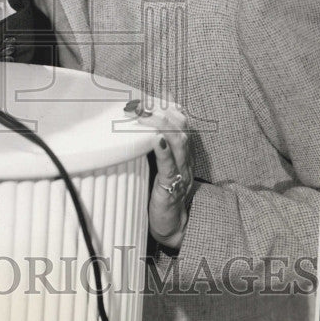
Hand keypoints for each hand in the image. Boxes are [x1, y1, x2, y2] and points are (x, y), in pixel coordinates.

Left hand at [125, 99, 192, 250]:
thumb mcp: (154, 166)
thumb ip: (149, 146)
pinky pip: (170, 166)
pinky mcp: (172, 187)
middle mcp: (184, 159)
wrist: (170, 226)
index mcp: (180, 153)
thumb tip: (136, 125)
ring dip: (162, 126)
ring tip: (147, 115)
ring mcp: (180, 173)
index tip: (154, 93)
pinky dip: (164, 151)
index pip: (179, 122)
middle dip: (163, 112)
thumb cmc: (159, 194)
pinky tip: (156, 140)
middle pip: (181, 128)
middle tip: (143, 102)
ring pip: (179, 143)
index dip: (169, 106)